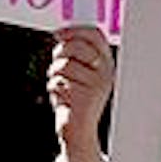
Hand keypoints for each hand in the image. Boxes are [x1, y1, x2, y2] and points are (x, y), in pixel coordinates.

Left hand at [48, 25, 113, 161]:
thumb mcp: (79, 73)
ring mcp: (96, 84)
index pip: (95, 35)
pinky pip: (57, 80)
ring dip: (54, 74)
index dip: (74, 30)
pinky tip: (62, 98)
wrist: (78, 130)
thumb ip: (74, 54)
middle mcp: (105, 72)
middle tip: (57, 65)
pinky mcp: (84, 96)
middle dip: (60, 53)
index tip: (58, 34)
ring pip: (63, 64)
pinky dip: (54, 87)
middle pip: (76, 46)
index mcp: (106, 63)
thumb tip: (60, 34)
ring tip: (61, 86)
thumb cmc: (75, 100)